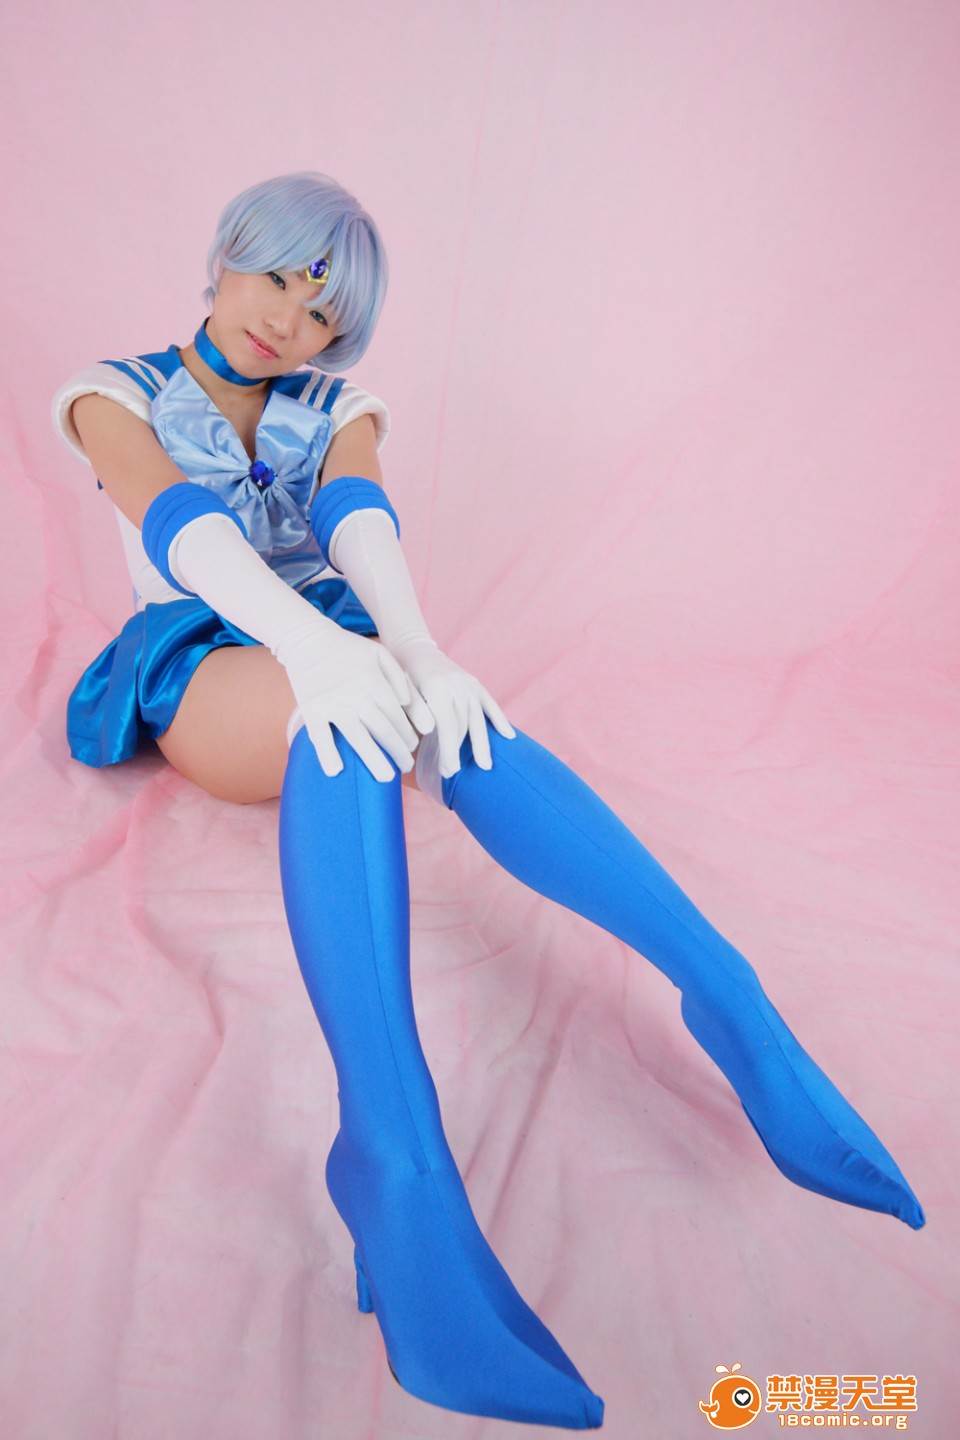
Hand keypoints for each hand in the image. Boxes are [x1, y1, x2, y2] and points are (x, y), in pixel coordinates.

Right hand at [276, 617, 435, 781]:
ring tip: (385, 777)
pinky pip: (320, 736)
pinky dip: (327, 754)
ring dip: (374, 760)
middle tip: (405, 767)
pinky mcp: (311, 709)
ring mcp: (332, 704)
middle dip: (398, 752)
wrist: (307, 639)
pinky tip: (335, 771)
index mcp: (375, 682)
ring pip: (358, 738)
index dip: (407, 734)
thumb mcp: (379, 653)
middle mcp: (356, 695)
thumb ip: (398, 678)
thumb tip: (408, 706)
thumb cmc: (347, 648)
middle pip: (383, 730)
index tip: (412, 747)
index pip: (397, 716)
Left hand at [386, 636, 515, 777]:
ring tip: (485, 765)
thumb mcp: (402, 692)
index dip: (449, 751)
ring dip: (481, 744)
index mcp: (437, 688)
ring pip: (478, 718)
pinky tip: (508, 736)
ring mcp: (468, 683)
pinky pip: (490, 703)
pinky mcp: (475, 683)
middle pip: (463, 725)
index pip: (448, 726)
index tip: (447, 771)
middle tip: (453, 772)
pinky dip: (500, 719)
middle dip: (458, 751)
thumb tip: (427, 733)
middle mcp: (457, 685)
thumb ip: (415, 711)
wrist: (414, 648)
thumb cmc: (402, 675)